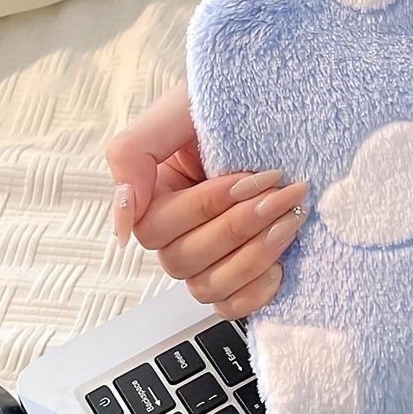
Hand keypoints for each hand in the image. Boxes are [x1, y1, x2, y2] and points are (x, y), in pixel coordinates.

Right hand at [105, 84, 308, 317]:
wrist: (277, 110)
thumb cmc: (227, 108)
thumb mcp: (176, 110)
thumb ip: (131, 154)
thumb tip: (119, 222)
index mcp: (152, 198)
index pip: (160, 226)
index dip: (208, 206)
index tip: (250, 177)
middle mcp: (175, 235)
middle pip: (185, 259)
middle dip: (241, 225)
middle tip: (286, 191)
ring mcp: (207, 259)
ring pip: (209, 287)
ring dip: (255, 255)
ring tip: (292, 217)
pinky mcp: (239, 275)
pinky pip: (234, 306)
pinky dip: (257, 291)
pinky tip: (282, 261)